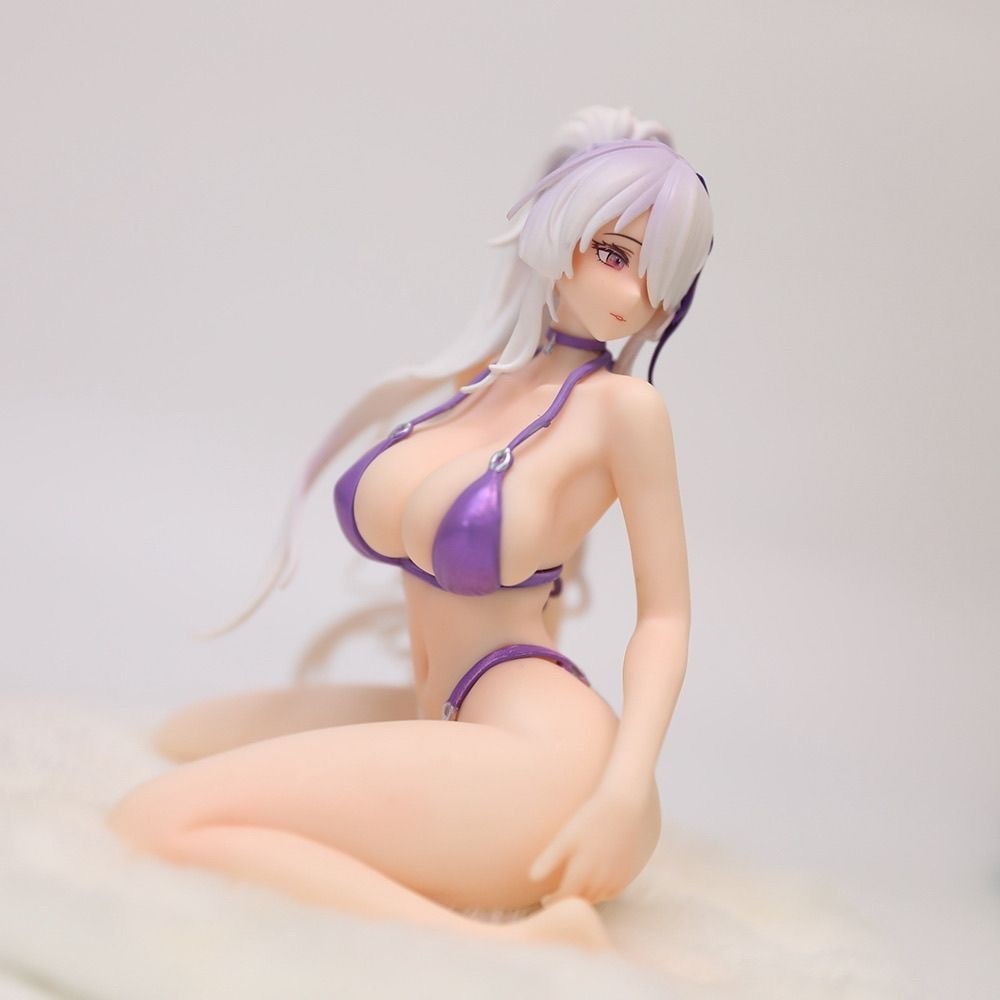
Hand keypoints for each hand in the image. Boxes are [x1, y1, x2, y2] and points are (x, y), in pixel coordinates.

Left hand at [528, 781, 651, 904]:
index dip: (552, 901)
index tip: (544, 898)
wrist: (624, 807)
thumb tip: (531, 878)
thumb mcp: (566, 837)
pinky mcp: (627, 876)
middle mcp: (600, 883)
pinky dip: (600, 892)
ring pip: (596, 898)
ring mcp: (616, 881)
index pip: (564, 899)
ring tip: (574, 887)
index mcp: (582, 874)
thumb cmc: (591, 819)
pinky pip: (610, 893)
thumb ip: (549, 859)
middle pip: (580, 901)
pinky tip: (593, 881)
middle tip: (557, 894)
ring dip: (584, 896)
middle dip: (568, 899)